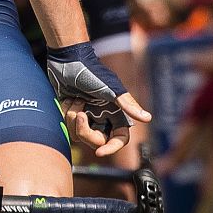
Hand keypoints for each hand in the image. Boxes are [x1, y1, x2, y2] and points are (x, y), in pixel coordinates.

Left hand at [44, 42, 152, 157]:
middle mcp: (101, 117)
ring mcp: (86, 116)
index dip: (112, 148)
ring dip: (73, 118)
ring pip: (78, 134)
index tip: (99, 152)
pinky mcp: (70, 113)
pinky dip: (65, 112)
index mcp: (115, 113)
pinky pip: (66, 125)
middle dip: (85, 130)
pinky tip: (67, 99)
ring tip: (75, 100)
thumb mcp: (110, 88)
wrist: (67, 60)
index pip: (119, 139)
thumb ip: (127, 104)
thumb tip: (148, 119)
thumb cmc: (91, 72)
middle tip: (80, 113)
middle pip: (96, 140)